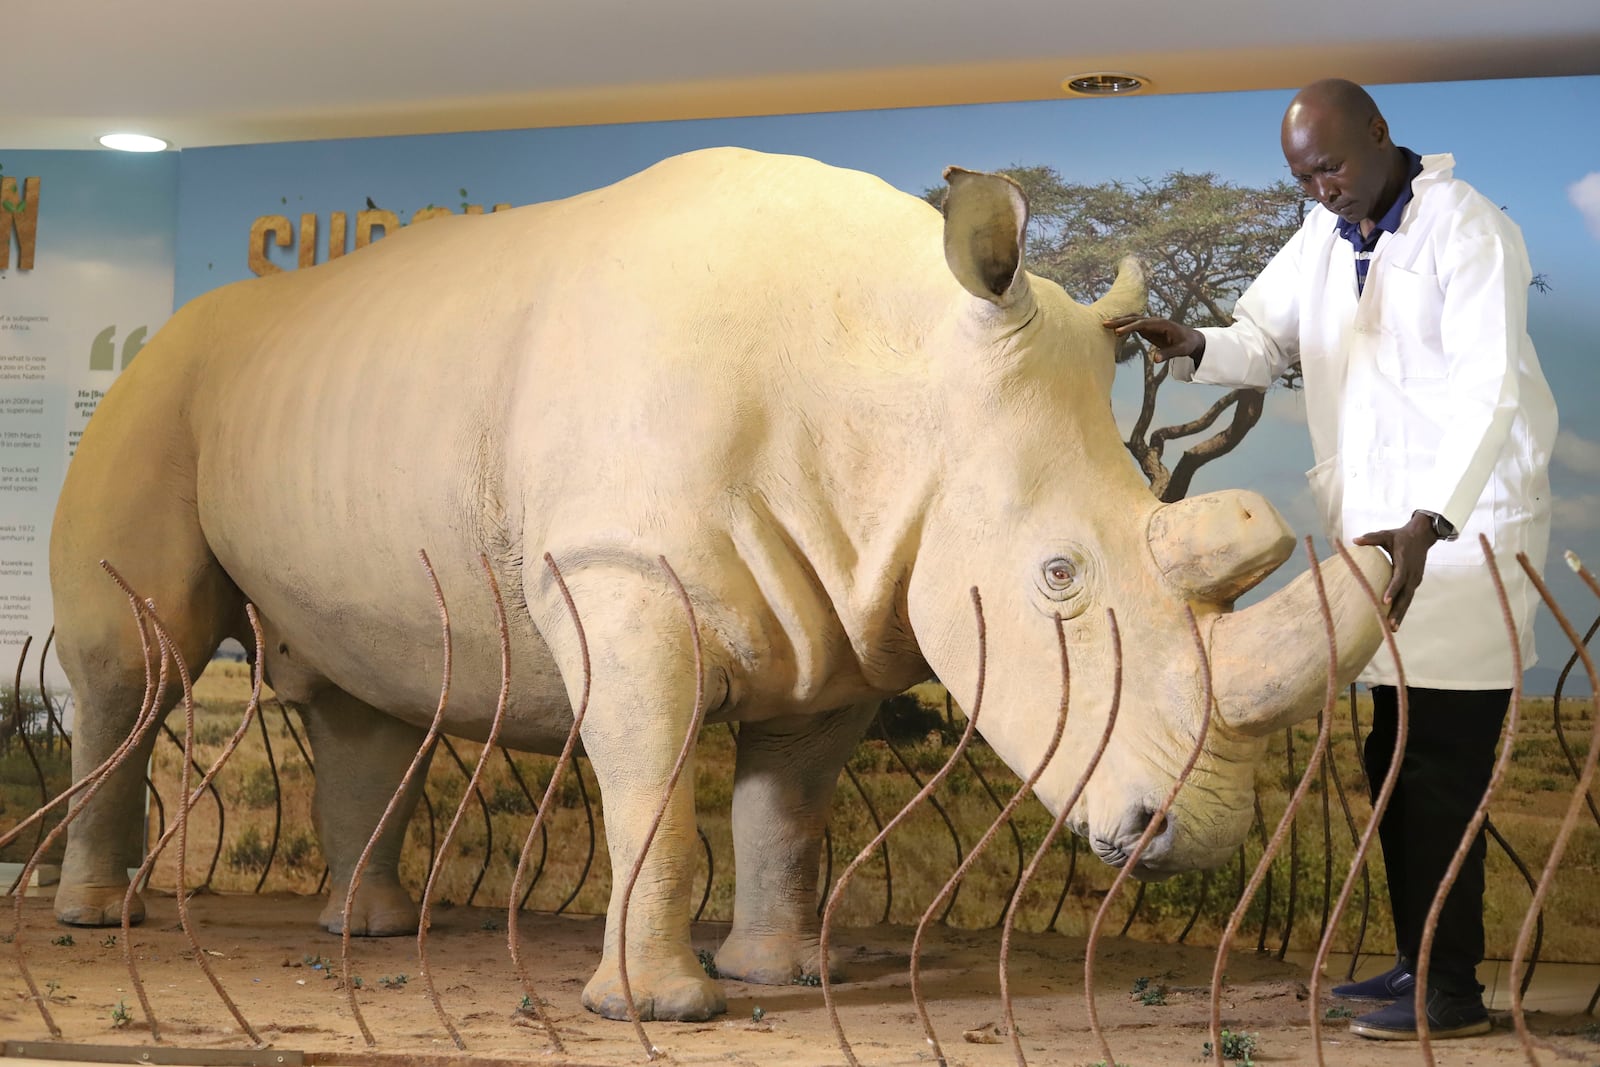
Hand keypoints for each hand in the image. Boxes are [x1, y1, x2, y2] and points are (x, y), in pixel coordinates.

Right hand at [1101, 315, 1204, 362]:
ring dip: (1119, 320)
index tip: (1118, 332)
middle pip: (1134, 318)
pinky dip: (1123, 324)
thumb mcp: (1180, 350)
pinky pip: (1133, 324)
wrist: (1191, 338)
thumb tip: (1155, 360)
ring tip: (1105, 324)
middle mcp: (1154, 321)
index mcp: (1162, 324)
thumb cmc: (1187, 344)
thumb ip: (1168, 354)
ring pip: (1132, 319)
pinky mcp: (1148, 328)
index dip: (1130, 327)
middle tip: (1104, 324)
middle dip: (1120, 321)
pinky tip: (1113, 328)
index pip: (1142, 324)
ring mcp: (1150, 323)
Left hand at [1353, 512, 1440, 630]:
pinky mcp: (1414, 583)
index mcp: (1405, 561)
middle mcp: (1412, 573)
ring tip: (1392, 629)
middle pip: (1405, 595)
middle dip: (1398, 611)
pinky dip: (1402, 609)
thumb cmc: (1400, 536)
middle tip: (1389, 625)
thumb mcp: (1386, 534)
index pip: (1399, 578)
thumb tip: (1355, 540)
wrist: (1422, 536)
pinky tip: (1395, 621)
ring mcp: (1415, 579)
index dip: (1393, 589)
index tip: (1385, 601)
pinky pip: (1408, 598)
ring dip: (1401, 614)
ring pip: (1408, 599)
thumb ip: (1371, 538)